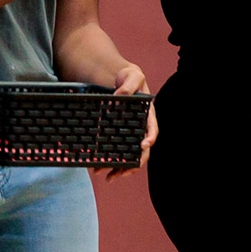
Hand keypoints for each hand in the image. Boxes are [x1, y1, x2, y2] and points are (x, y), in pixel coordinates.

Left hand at [99, 63, 155, 181]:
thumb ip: (129, 85)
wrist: (116, 77)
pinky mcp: (117, 134)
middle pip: (141, 150)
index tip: (143, 145)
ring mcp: (129, 132)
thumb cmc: (127, 76)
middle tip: (121, 172)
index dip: (149, 138)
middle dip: (133, 163)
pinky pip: (115, 151)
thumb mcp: (132, 75)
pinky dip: (109, 161)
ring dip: (119, 168)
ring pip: (128, 155)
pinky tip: (98, 167)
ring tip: (107, 176)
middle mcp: (140, 127)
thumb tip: (119, 97)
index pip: (152, 129)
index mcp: (147, 114)